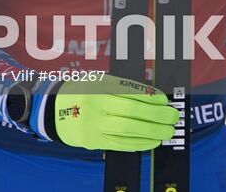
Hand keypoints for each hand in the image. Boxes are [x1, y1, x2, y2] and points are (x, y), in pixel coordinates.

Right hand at [45, 75, 177, 151]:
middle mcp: (95, 105)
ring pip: (129, 129)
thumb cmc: (81, 93)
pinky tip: (153, 140)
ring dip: (153, 131)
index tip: (164, 100)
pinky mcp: (93, 140)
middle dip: (157, 115)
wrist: (52, 110)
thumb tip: (153, 97)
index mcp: (97, 86)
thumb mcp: (96, 81)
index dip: (150, 96)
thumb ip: (120, 88)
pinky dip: (140, 143)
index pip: (129, 91)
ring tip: (167, 130)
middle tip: (172, 116)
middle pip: (132, 111)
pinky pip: (121, 144)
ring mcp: (93, 124)